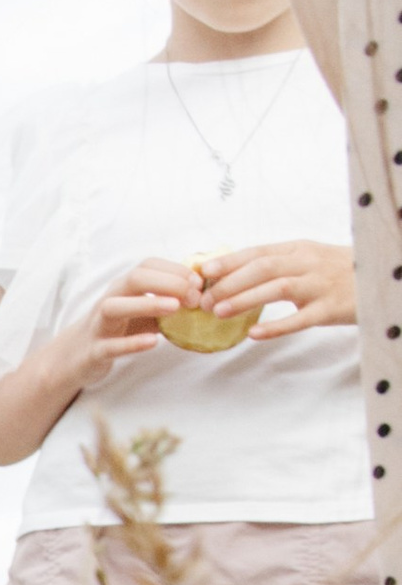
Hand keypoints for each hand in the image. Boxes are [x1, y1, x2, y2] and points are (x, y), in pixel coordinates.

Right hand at [70, 255, 201, 384]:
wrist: (76, 356)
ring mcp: (99, 325)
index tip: (199, 282)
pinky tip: (153, 343)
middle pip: (134, 278)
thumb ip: (166, 304)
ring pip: (115, 307)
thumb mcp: (142, 312)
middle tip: (194, 296)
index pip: (148, 265)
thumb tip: (202, 297)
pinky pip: (110, 346)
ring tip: (175, 308)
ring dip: (147, 304)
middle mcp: (110, 299)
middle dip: (166, 282)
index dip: (175, 270)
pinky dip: (131, 343)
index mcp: (123, 288)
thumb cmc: (116, 330)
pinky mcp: (94, 351)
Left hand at [192, 238, 357, 334]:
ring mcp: (320, 285)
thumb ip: (276, 264)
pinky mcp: (330, 309)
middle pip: (263, 268)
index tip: (203, 272)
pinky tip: (255, 335)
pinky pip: (300, 319)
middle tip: (204, 300)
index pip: (258, 252)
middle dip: (230, 283)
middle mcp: (308, 263)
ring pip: (277, 288)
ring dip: (245, 299)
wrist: (381, 277)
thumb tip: (232, 274)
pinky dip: (276, 327)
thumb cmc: (336, 272)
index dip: (229, 261)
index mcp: (298, 249)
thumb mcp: (307, 259)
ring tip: (219, 312)